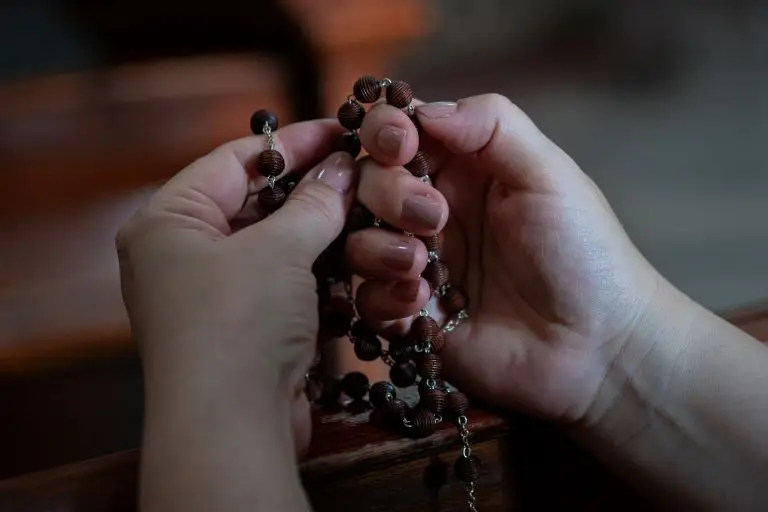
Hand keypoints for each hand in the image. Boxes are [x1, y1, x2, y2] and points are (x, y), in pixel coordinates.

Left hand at [116, 119, 354, 454]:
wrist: (234, 429)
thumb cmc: (238, 322)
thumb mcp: (278, 249)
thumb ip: (314, 203)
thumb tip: (344, 167)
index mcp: (169, 222)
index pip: (234, 161)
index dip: (290, 144)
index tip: (340, 130)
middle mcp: (186, 256)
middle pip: (262, 207)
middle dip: (316, 195)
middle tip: (364, 175)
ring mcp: (220, 298)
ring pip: (283, 251)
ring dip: (330, 240)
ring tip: (374, 218)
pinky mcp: (251, 331)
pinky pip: (292, 289)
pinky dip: (326, 279)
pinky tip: (366, 265)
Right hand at [347, 94, 662, 421]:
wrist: (597, 345)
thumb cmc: (582, 251)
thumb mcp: (548, 173)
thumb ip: (492, 125)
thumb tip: (421, 110)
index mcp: (462, 167)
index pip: (398, 134)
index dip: (384, 132)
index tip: (398, 145)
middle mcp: (430, 210)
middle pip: (367, 183)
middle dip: (387, 194)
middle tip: (432, 218)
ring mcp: (417, 264)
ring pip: (356, 241)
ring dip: (378, 248)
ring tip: (422, 268)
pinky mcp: (411, 315)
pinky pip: (367, 299)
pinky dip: (385, 298)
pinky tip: (424, 304)